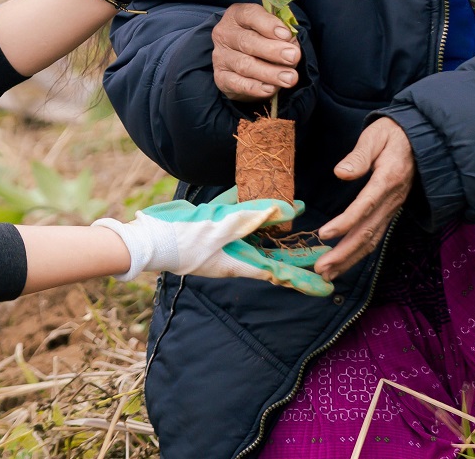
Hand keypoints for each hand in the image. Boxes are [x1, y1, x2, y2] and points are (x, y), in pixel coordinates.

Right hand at [93, 187, 331, 296]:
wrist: (146, 237)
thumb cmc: (181, 239)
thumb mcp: (219, 228)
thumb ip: (253, 217)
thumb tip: (288, 210)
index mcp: (239, 262)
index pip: (280, 273)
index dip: (305, 280)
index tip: (328, 287)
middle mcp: (234, 252)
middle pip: (274, 252)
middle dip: (299, 252)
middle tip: (327, 252)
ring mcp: (222, 238)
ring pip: (257, 230)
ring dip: (277, 221)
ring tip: (300, 210)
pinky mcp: (210, 223)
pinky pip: (233, 211)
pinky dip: (246, 201)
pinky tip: (258, 187)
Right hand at [213, 3, 301, 101]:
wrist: (247, 65)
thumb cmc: (264, 41)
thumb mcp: (274, 32)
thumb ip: (283, 35)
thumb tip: (292, 44)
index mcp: (237, 15)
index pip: (250, 15)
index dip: (269, 24)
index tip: (287, 35)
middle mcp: (225, 34)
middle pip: (247, 41)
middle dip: (273, 50)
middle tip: (293, 56)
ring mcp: (220, 56)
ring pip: (244, 65)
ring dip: (270, 72)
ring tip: (290, 77)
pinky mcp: (221, 77)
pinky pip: (237, 84)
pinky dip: (255, 87)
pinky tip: (271, 88)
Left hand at [313, 118, 414, 281]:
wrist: (420, 139)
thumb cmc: (393, 134)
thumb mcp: (375, 136)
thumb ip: (359, 155)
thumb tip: (341, 173)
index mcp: (388, 179)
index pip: (365, 205)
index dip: (345, 222)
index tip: (324, 234)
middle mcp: (393, 200)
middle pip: (368, 231)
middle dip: (344, 253)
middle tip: (321, 268)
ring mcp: (393, 208)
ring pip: (372, 239)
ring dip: (350, 259)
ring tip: (327, 273)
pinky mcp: (390, 212)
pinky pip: (376, 236)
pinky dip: (359, 253)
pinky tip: (343, 263)